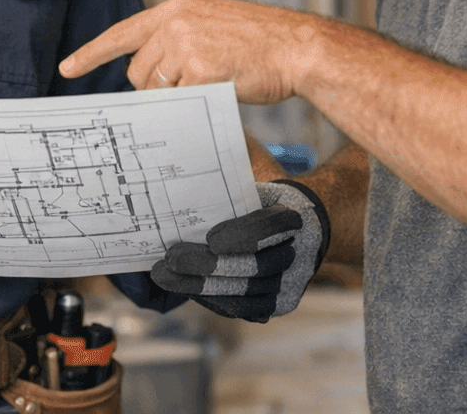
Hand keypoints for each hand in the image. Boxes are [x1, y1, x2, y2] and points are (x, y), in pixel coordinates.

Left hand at [58, 0, 311, 104]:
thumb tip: (149, 75)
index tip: (67, 67)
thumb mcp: (211, 25)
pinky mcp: (200, 69)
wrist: (296, 46)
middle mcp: (174, 22)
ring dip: (178, 96)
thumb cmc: (259, 43)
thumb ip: (177, 39)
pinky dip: (197, 104)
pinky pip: (181, 102)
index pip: (122, 32)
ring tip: (213, 81)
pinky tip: (222, 88)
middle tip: (191, 84)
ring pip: (156, 89)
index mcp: (176, 9)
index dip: (92, 52)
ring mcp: (185, 45)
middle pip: (137, 71)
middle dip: (154, 87)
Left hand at [150, 180, 328, 322]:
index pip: (271, 227)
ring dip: (200, 286)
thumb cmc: (264, 204)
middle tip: (171, 257)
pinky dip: (212, 301)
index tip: (210, 238)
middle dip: (208, 265)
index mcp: (295, 215)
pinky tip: (185, 288)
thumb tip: (190, 158)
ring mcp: (291, 283)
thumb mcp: (253, 184)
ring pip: (245, 293)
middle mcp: (299, 253)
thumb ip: (230, 181)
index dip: (242, 235)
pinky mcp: (278, 305)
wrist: (301, 232)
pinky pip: (243, 309)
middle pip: (254, 266)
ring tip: (165, 275)